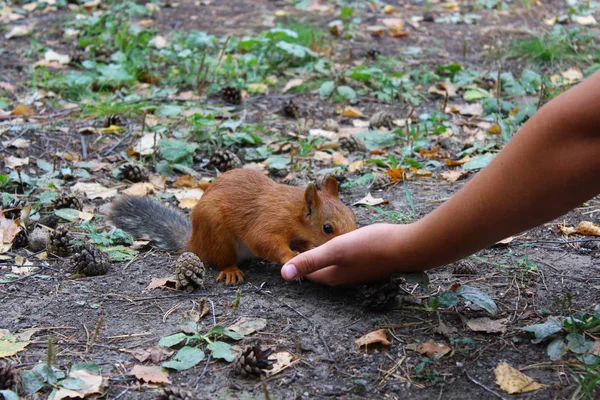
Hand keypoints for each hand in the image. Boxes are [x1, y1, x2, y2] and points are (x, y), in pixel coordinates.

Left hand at [280, 223, 422, 285]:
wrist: (409, 247)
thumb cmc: (371, 247)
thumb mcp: (336, 249)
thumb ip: (310, 260)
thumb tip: (283, 275)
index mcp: (333, 277)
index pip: (306, 273)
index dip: (295, 260)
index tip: (288, 245)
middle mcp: (345, 279)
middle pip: (320, 270)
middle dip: (308, 259)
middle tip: (298, 241)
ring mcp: (359, 273)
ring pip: (335, 265)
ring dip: (325, 255)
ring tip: (317, 238)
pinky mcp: (371, 264)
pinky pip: (348, 260)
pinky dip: (341, 252)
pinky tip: (344, 240)